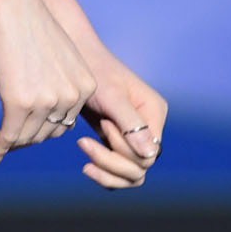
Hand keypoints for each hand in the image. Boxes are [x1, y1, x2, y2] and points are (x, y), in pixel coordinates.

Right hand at [0, 0, 98, 161]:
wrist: (11, 0)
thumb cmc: (29, 23)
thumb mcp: (56, 56)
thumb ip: (58, 84)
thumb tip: (45, 113)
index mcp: (87, 85)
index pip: (66, 123)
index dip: (42, 129)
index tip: (23, 129)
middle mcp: (72, 96)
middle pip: (48, 133)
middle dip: (25, 138)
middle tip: (5, 141)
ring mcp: (47, 101)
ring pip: (27, 136)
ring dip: (10, 143)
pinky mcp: (19, 102)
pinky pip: (9, 134)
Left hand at [71, 44, 167, 189]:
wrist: (75, 57)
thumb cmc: (94, 71)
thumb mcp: (111, 95)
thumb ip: (131, 124)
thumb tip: (150, 155)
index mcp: (154, 113)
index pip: (147, 154)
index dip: (123, 148)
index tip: (104, 124)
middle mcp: (149, 127)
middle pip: (140, 168)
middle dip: (111, 162)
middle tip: (83, 142)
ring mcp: (134, 136)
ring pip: (131, 174)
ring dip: (106, 170)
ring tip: (82, 148)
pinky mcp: (118, 142)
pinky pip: (118, 171)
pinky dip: (104, 173)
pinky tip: (86, 165)